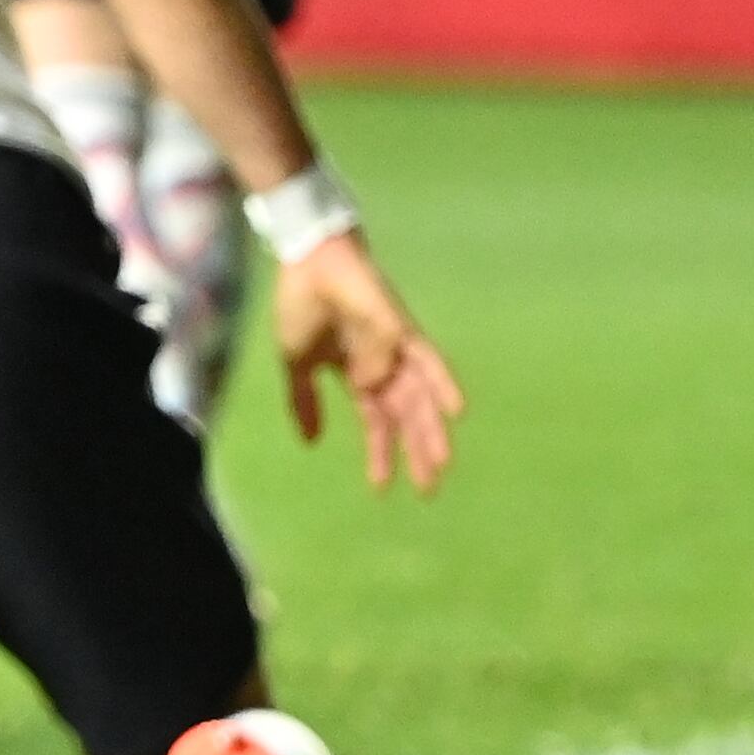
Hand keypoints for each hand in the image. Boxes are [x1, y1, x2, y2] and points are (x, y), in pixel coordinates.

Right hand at [274, 232, 460, 493]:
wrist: (306, 263)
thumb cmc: (301, 306)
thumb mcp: (297, 362)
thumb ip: (305, 401)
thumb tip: (311, 443)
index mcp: (358, 374)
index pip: (376, 421)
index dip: (380, 453)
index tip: (382, 488)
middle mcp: (383, 366)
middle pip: (405, 417)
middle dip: (416, 452)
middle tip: (430, 491)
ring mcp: (396, 349)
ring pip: (420, 397)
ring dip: (431, 429)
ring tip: (442, 465)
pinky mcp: (402, 330)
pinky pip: (429, 361)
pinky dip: (442, 384)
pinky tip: (456, 412)